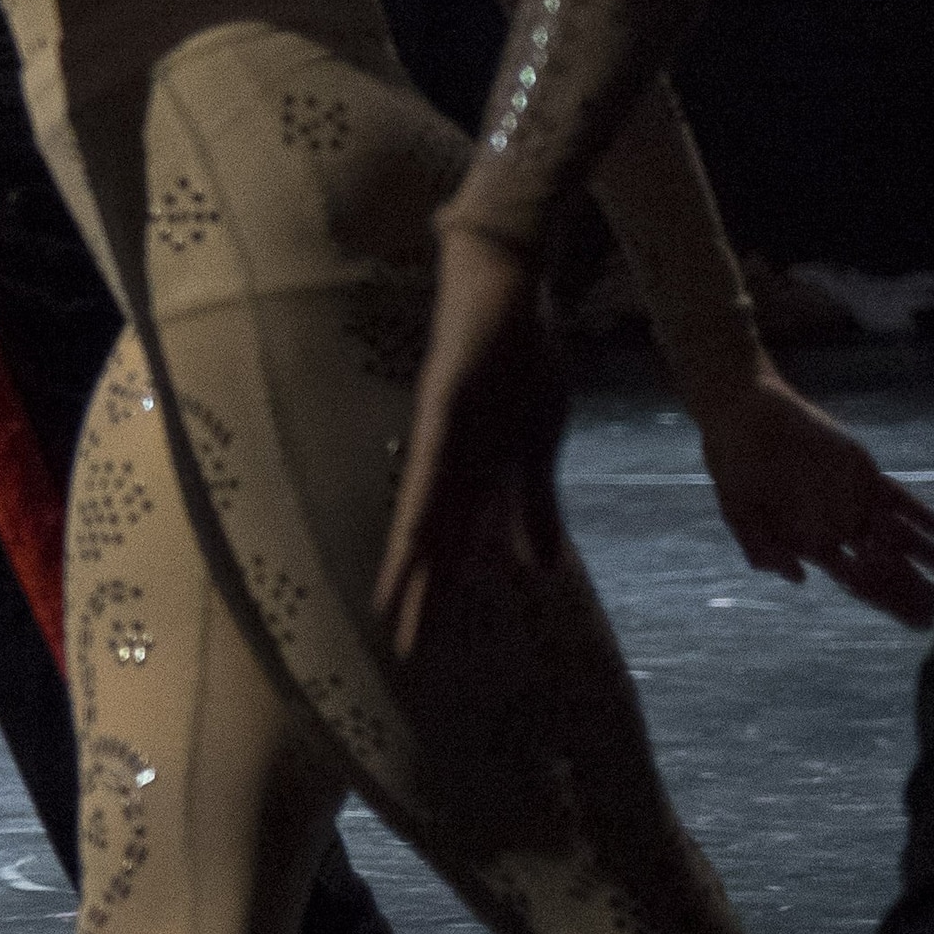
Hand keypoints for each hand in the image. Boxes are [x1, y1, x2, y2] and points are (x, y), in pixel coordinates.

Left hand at [380, 218, 575, 657]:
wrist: (512, 284)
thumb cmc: (522, 358)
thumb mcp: (539, 446)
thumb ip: (534, 505)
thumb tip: (539, 569)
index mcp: (470, 472)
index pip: (449, 544)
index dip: (436, 592)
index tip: (420, 643)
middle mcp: (447, 459)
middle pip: (432, 538)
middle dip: (420, 594)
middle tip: (404, 649)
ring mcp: (444, 431)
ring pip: (424, 507)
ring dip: (411, 559)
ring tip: (394, 607)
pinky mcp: (446, 400)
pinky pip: (436, 458)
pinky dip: (427, 497)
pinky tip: (412, 534)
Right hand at [684, 357, 933, 628]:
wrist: (744, 415)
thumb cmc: (733, 464)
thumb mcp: (736, 510)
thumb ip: (760, 546)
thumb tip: (798, 579)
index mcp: (809, 543)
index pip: (858, 581)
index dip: (887, 602)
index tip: (915, 623)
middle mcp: (837, 526)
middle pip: (886, 565)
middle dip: (914, 589)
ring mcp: (852, 500)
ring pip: (898, 535)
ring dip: (925, 555)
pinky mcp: (862, 474)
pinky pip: (897, 498)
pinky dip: (917, 513)